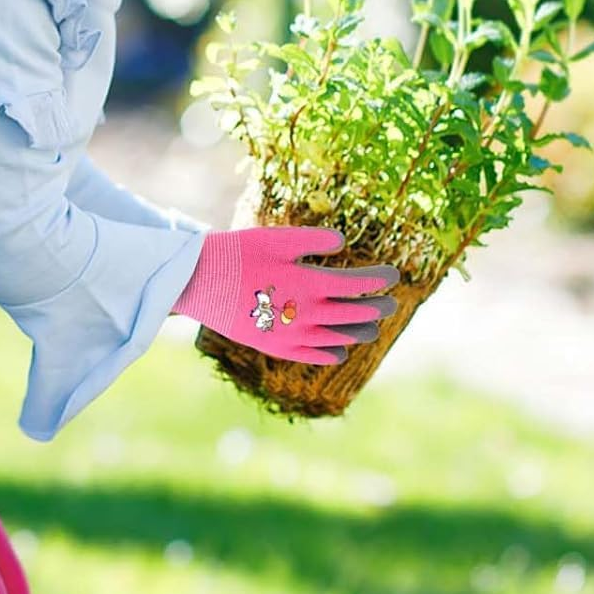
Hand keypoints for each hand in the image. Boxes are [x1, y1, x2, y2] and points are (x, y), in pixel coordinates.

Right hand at [172, 226, 399, 365]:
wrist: (198, 282)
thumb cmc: (238, 253)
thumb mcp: (276, 237)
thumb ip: (313, 240)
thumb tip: (343, 242)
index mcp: (309, 283)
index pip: (358, 285)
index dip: (379, 280)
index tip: (395, 276)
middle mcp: (306, 314)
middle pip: (354, 314)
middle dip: (377, 307)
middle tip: (391, 302)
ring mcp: (292, 335)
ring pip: (339, 338)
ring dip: (360, 332)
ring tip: (373, 328)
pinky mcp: (275, 347)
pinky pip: (312, 356)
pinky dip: (331, 353)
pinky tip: (340, 351)